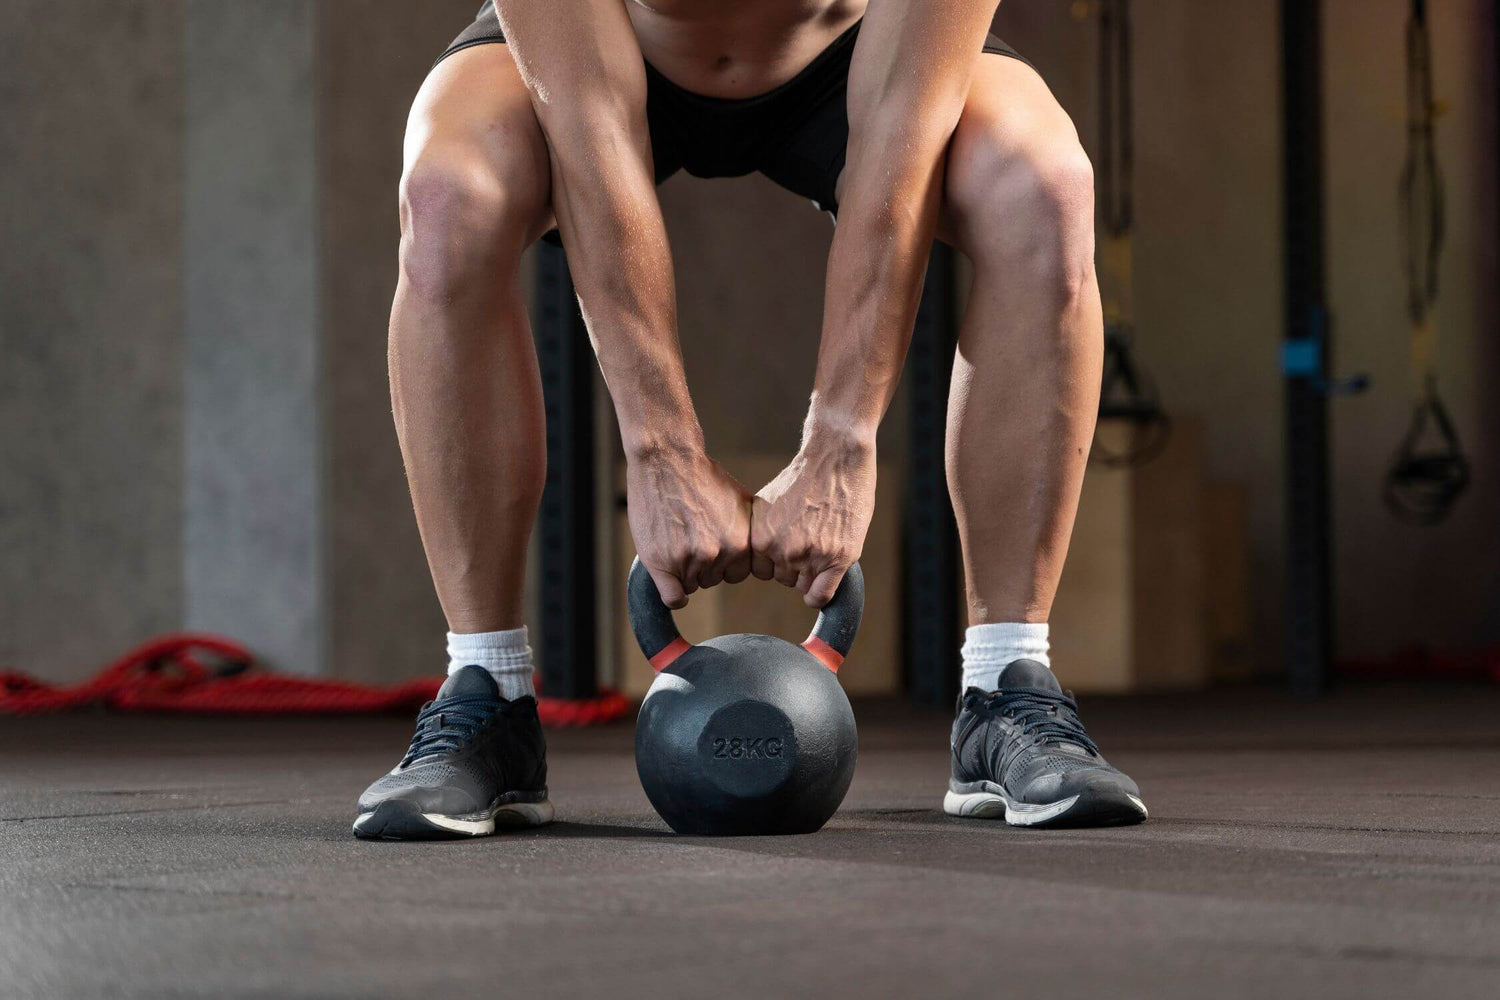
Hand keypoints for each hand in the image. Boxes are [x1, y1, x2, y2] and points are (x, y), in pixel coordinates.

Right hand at [626, 446, 752, 608]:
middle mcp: (717, 554)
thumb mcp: (740, 501)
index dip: (723, 562)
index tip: (711, 545)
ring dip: (683, 570)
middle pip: (712, 580)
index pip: (736, 574)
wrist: (667, 460)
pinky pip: (673, 598)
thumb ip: (749, 531)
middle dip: (702, 564)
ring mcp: (688, 559)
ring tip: (676, 540)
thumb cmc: (702, 477)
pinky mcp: (662, 562)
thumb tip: (765, 551)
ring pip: (691, 585)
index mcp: (739, 543)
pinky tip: (671, 581)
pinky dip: (674, 594)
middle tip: (689, 537)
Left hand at [751, 431, 875, 607]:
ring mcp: (810, 556)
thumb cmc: (806, 475)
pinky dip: (821, 596)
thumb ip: (765, 532)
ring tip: (824, 544)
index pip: (762, 570)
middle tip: (812, 541)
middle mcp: (781, 549)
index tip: (790, 549)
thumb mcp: (769, 503)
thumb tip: (764, 556)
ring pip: (804, 586)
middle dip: (796, 566)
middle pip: (784, 578)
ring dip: (813, 574)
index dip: (778, 561)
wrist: (836, 456)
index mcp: (761, 537)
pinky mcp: (836, 558)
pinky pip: (822, 595)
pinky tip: (822, 588)